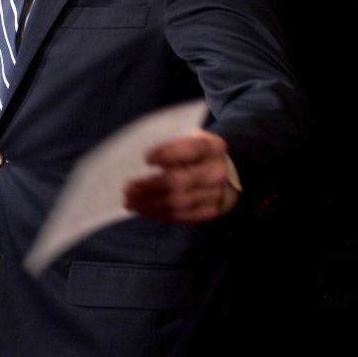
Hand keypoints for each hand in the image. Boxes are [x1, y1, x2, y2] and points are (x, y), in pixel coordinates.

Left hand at [123, 130, 239, 224]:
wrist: (229, 174)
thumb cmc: (199, 154)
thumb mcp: (192, 139)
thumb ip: (173, 146)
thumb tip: (145, 160)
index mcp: (213, 147)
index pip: (191, 149)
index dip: (167, 154)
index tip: (146, 158)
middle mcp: (217, 172)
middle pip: (180, 181)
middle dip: (150, 186)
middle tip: (128, 188)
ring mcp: (216, 194)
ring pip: (178, 202)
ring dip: (150, 204)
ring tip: (130, 202)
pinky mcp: (210, 212)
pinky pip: (182, 217)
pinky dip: (160, 214)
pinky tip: (144, 210)